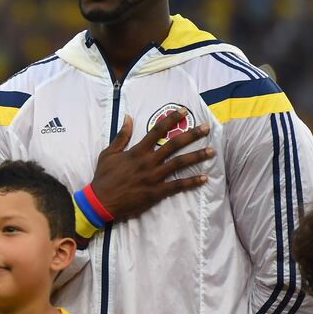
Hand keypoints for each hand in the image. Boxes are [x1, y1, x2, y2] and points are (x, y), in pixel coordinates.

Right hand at [88, 112, 213, 221]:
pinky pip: (177, 186)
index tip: (184, 112)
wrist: (101, 201)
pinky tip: (204, 178)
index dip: (171, 120)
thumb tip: (129, 118)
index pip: (157, 131)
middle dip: (191, 135)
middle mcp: (148, 162)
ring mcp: (154, 177)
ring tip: (212, 151)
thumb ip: (121, 136)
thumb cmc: (104, 177)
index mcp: (137, 151)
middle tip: (206, 128)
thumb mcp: (108, 154)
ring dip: (197, 156)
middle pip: (174, 145)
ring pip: (179, 164)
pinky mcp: (156, 192)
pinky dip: (191, 182)